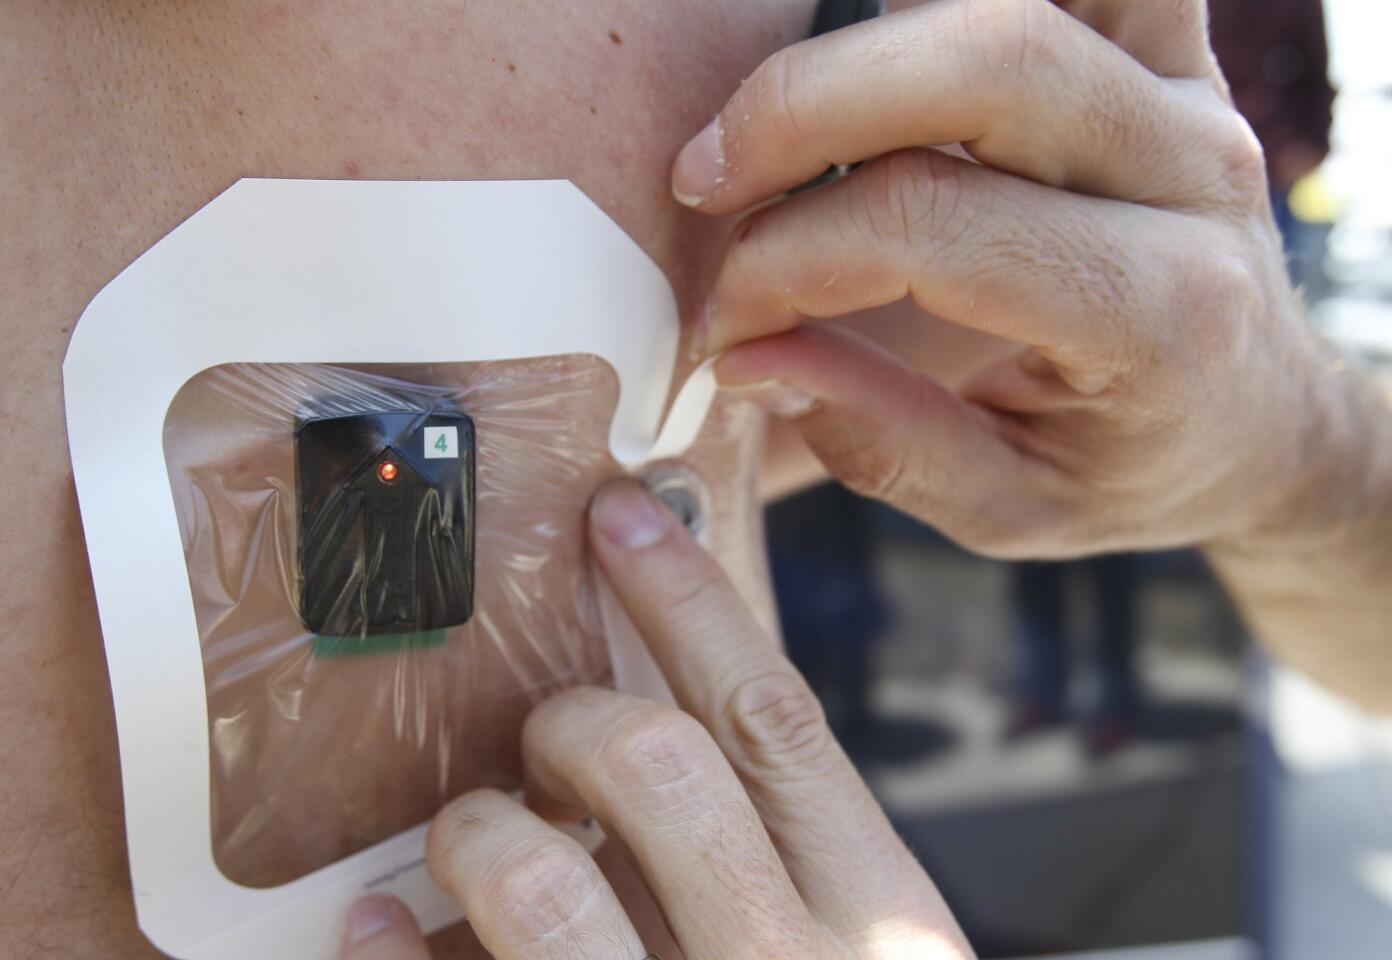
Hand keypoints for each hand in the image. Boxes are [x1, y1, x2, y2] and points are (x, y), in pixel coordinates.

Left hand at [340, 480, 970, 959]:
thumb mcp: (856, 954)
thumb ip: (783, 850)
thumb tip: (660, 701)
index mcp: (884, 920)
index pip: (772, 711)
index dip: (687, 595)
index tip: (614, 515)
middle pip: (659, 764)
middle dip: (572, 722)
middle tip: (543, 732)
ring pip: (548, 882)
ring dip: (482, 830)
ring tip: (473, 830)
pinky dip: (391, 959)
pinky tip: (369, 929)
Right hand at [676, 0, 1351, 557]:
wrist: (1258, 420)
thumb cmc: (1131, 468)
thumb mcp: (1009, 507)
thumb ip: (881, 441)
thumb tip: (750, 358)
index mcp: (1158, 316)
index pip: (931, 227)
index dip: (787, 260)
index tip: (725, 321)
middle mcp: (1192, 180)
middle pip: (987, 62)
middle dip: (801, 109)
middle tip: (703, 182)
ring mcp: (1192, 94)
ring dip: (873, 35)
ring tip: (775, 109)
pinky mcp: (1175, 51)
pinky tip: (882, 33)